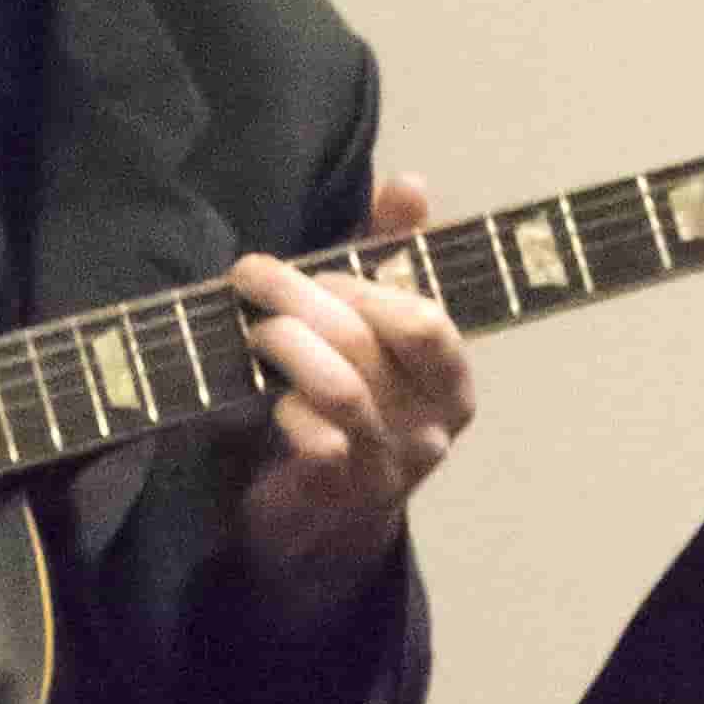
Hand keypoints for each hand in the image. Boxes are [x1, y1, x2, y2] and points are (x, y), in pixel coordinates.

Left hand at [224, 174, 471, 628]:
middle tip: (252, 279)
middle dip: (300, 297)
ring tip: (253, 331)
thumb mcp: (375, 325)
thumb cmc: (353, 403)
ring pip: (342, 387)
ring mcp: (391, 465)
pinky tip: (269, 401)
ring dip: (285, 345)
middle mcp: (433, 425)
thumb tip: (412, 182)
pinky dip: (287, 411)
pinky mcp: (345, 496)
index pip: (427, 319)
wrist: (324, 521)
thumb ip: (392, 255)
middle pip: (367, 341)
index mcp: (451, 380)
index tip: (319, 268)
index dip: (367, 285)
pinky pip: (321, 443)